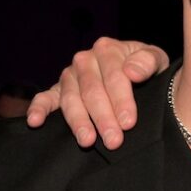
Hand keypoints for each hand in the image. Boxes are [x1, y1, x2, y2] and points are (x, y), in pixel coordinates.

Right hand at [25, 37, 169, 148]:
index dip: (121, 100)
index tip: (128, 123)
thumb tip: (132, 72)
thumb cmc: (146, 68)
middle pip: (92, 91)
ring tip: (87, 141)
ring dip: (78, 121)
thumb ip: (148, 62)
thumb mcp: (156, 60)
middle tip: (113, 141)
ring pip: (71, 99)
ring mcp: (69, 75)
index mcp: (108, 49)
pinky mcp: (58, 90)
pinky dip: (38, 108)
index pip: (115, 77)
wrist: (136, 71)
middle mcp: (85, 60)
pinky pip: (45, 98)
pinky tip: (35, 121)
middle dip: (103, 118)